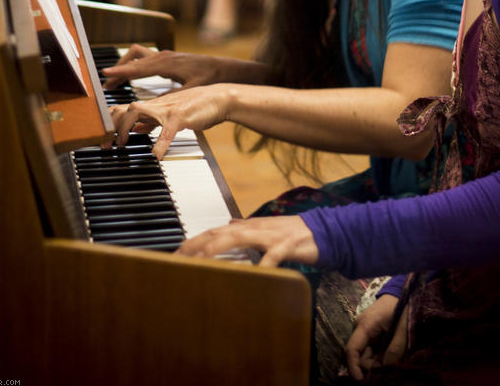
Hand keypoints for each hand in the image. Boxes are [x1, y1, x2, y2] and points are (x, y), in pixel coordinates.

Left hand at [101, 84, 231, 158]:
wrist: (219, 98)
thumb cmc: (197, 107)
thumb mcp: (170, 114)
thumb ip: (152, 120)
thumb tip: (136, 129)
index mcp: (153, 106)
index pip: (122, 108)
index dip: (108, 123)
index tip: (101, 140)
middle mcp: (156, 105)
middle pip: (123, 108)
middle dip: (109, 127)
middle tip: (104, 146)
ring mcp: (167, 109)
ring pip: (137, 110)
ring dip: (125, 129)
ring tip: (122, 146)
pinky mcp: (181, 116)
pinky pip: (167, 130)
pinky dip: (159, 144)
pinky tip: (156, 156)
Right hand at [102, 45, 222, 90]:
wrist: (225, 69)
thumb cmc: (211, 78)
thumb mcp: (191, 90)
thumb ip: (171, 98)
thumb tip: (150, 107)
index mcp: (167, 64)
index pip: (138, 67)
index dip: (121, 72)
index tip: (106, 75)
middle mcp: (164, 57)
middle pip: (134, 59)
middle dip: (119, 69)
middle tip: (107, 83)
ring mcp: (166, 56)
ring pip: (138, 55)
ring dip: (126, 65)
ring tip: (116, 80)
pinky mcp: (169, 58)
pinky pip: (146, 58)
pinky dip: (135, 65)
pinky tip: (134, 75)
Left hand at [177, 214, 318, 267]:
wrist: (323, 231)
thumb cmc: (292, 234)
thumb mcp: (264, 232)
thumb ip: (245, 230)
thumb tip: (227, 227)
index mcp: (248, 227)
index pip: (215, 231)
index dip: (195, 241)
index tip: (176, 253)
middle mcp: (255, 227)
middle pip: (220, 232)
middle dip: (198, 244)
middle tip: (178, 257)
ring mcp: (271, 235)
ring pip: (240, 237)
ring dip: (220, 246)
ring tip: (203, 257)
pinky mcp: (287, 244)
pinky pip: (274, 255)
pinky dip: (265, 263)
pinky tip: (257, 273)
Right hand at [345, 296, 407, 380]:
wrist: (399, 292)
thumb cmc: (401, 307)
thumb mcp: (402, 328)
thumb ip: (395, 349)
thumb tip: (386, 368)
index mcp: (365, 325)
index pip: (352, 349)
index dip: (354, 367)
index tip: (361, 381)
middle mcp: (359, 328)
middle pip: (360, 355)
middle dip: (372, 365)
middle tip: (390, 366)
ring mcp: (362, 329)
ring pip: (365, 354)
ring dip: (376, 361)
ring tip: (392, 356)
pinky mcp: (367, 331)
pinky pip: (369, 349)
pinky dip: (378, 355)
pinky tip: (388, 352)